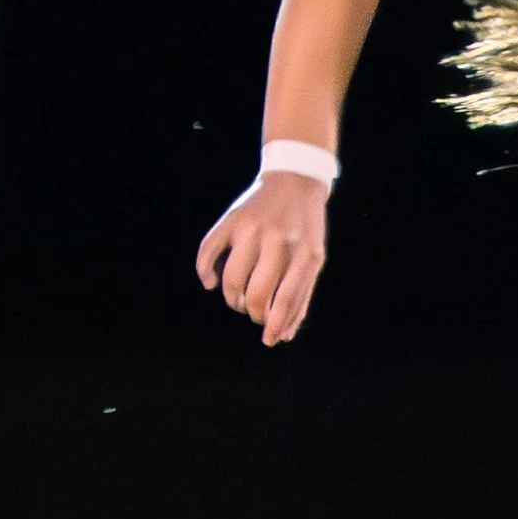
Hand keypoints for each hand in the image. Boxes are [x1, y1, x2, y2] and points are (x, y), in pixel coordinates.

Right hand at [196, 171, 328, 346]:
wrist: (296, 179)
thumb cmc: (306, 229)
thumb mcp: (313, 258)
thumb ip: (300, 295)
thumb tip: (284, 336)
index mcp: (305, 253)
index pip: (285, 299)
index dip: (274, 324)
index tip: (268, 339)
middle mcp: (278, 240)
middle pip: (256, 294)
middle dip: (253, 312)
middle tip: (253, 312)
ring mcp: (253, 228)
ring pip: (231, 279)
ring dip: (232, 298)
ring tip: (237, 299)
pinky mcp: (232, 219)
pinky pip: (208, 252)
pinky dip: (204, 272)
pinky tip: (211, 282)